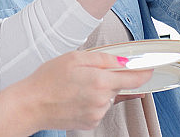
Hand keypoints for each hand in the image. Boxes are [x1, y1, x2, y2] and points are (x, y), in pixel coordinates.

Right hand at [23, 51, 151, 130]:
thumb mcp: (76, 58)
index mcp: (100, 81)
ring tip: (77, 86)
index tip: (149, 69)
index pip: (133, 78)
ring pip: (108, 97)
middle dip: (110, 78)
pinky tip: (77, 97)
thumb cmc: (48, 80)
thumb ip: (104, 59)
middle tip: (87, 73)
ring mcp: (96, 113)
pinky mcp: (90, 122)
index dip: (143, 72)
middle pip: (118, 86)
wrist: (30, 105)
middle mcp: (101, 100)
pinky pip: (100, 108)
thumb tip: (125, 62)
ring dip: (100, 90)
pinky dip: (93, 101)